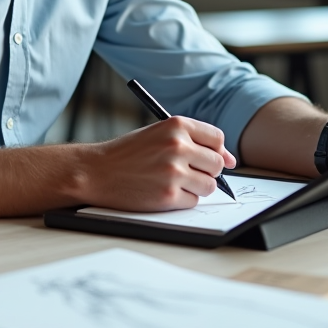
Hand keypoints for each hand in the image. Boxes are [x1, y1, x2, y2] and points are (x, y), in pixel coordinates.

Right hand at [77, 117, 236, 211]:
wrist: (96, 171)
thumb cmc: (128, 153)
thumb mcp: (159, 134)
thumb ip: (193, 141)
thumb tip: (230, 161)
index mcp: (176, 125)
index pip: (217, 138)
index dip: (217, 151)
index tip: (213, 160)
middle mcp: (178, 146)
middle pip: (217, 164)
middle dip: (206, 171)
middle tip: (185, 172)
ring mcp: (173, 172)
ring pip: (209, 185)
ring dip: (196, 187)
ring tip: (172, 182)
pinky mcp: (168, 196)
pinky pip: (193, 201)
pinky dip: (182, 200)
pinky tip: (162, 192)